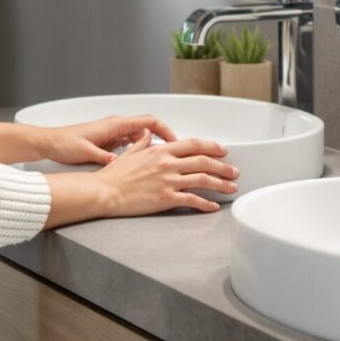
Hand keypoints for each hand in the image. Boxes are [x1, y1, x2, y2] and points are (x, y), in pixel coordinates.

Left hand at [38, 114, 179, 166]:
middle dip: (162, 140)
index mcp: (115, 124)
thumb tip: (119, 164)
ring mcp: (113, 133)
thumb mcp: (86, 152)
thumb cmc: (66, 143)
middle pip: (147, 129)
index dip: (165, 131)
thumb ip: (104, 157)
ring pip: (140, 137)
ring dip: (152, 147)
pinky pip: (130, 144)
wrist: (50, 142)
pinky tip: (143, 164)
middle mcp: (116, 126)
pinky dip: (140, 151)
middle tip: (174, 155)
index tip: (175, 143)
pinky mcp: (109, 142)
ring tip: (162, 163)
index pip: (148, 122)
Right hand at [93, 131, 238, 215]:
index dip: (211, 147)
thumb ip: (142, 142)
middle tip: (234, 171)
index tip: (222, 151)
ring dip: (221, 184)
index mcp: (160, 151)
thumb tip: (148, 134)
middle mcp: (167, 163)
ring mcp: (168, 181)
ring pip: (203, 180)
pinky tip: (213, 206)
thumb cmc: (114, 175)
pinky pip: (192, 200)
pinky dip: (206, 204)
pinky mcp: (166, 198)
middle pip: (203, 162)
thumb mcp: (130, 153)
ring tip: (231, 188)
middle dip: (223, 167)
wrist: (105, 192)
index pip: (193, 144)